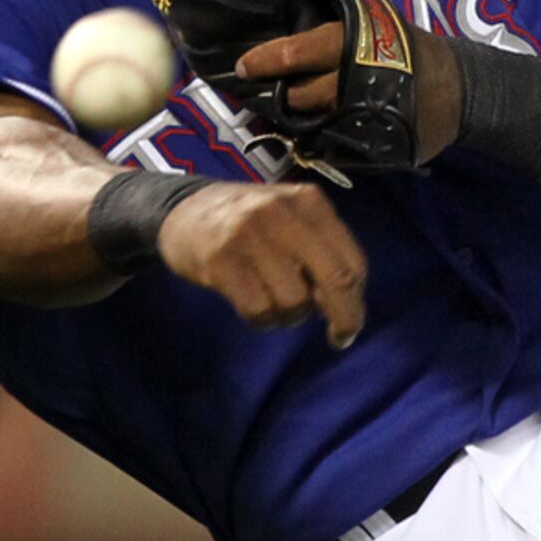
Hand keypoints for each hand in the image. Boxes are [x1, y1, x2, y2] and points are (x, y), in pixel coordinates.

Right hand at [157, 181, 366, 348]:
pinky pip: (259, 309)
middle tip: (340, 338)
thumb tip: (344, 306)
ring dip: (289, 315)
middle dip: (345, 317)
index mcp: (309, 202)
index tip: (349, 322)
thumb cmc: (249, 223)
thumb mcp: (291, 221)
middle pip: (336, 279)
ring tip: (273, 301)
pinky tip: (252, 306)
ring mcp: (250, 234)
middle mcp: (283, 212)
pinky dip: (262, 320)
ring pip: (295, 300)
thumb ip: (321, 254)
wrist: (183, 209)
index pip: (352, 260)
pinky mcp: (221, 259)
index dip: (357, 300)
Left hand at [237, 21, 461, 164]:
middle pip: (302, 96)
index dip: (268, 60)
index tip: (242, 67)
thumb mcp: (378, 22)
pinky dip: (319, 142)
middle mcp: (356, 82)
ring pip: (314, 124)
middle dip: (282, 98)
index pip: (300, 52)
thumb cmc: (408, 49)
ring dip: (295, 121)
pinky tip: (313, 134)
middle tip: (264, 94)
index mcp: (355, 45)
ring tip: (284, 115)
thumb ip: (337, 29)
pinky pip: (334, 148)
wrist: (459, 89)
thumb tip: (286, 22)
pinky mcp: (373, 147)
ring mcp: (364, 118)